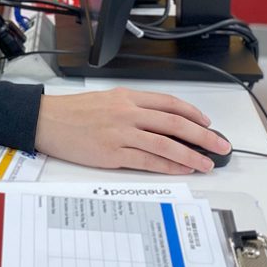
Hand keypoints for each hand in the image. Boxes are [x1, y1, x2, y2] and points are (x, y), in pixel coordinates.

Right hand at [33, 88, 231, 173]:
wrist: (45, 120)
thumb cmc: (72, 112)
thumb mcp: (106, 100)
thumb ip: (131, 108)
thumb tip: (159, 122)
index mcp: (127, 97)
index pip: (169, 103)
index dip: (193, 114)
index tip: (207, 123)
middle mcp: (128, 113)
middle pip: (175, 123)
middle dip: (204, 135)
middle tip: (221, 145)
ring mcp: (121, 134)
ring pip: (166, 144)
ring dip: (192, 155)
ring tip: (207, 163)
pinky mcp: (113, 154)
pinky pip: (148, 160)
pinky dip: (169, 165)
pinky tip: (182, 169)